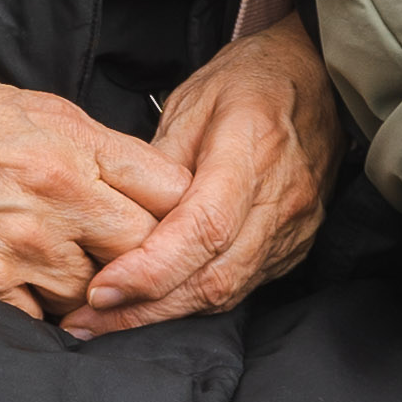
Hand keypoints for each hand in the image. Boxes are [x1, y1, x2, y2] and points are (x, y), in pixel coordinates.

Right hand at [0, 62, 185, 318]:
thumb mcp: (35, 108)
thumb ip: (98, 150)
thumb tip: (152, 185)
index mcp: (73, 145)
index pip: (171, 193)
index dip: (178, 210)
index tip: (169, 218)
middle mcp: (54, 198)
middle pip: (144, 249)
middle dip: (142, 255)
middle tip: (125, 254)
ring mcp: (18, 249)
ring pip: (95, 293)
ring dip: (90, 288)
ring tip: (66, 267)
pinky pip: (40, 320)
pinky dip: (41, 310)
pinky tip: (27, 288)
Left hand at [62, 17, 342, 332]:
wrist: (316, 77)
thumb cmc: (249, 81)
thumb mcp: (191, 102)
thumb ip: (157, 165)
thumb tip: (119, 217)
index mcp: (252, 152)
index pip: (203, 228)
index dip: (151, 269)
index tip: (101, 290)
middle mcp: (281, 200)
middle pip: (214, 276)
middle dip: (145, 309)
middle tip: (84, 322)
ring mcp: (294, 228)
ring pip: (227, 291)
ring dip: (164, 314)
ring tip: (107, 323)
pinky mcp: (294, 245)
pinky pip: (242, 286)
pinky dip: (194, 301)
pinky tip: (155, 305)